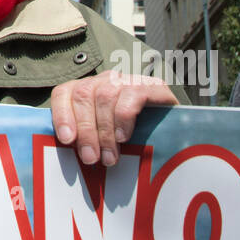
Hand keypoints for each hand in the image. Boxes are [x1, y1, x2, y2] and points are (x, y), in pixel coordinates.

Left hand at [50, 71, 177, 166]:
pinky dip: (123, 118)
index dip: (61, 114)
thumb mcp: (106, 138)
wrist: (177, 128)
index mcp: (88, 89)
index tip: (66, 140)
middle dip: (85, 130)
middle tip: (90, 158)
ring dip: (105, 131)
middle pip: (83, 95)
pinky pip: (131, 95)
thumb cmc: (134, 136)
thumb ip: (87, 140)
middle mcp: (105, 80)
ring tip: (110, 157)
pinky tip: (124, 137)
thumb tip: (71, 155)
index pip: (64, 92)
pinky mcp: (151, 86)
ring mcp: (127, 81)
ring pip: (105, 96)